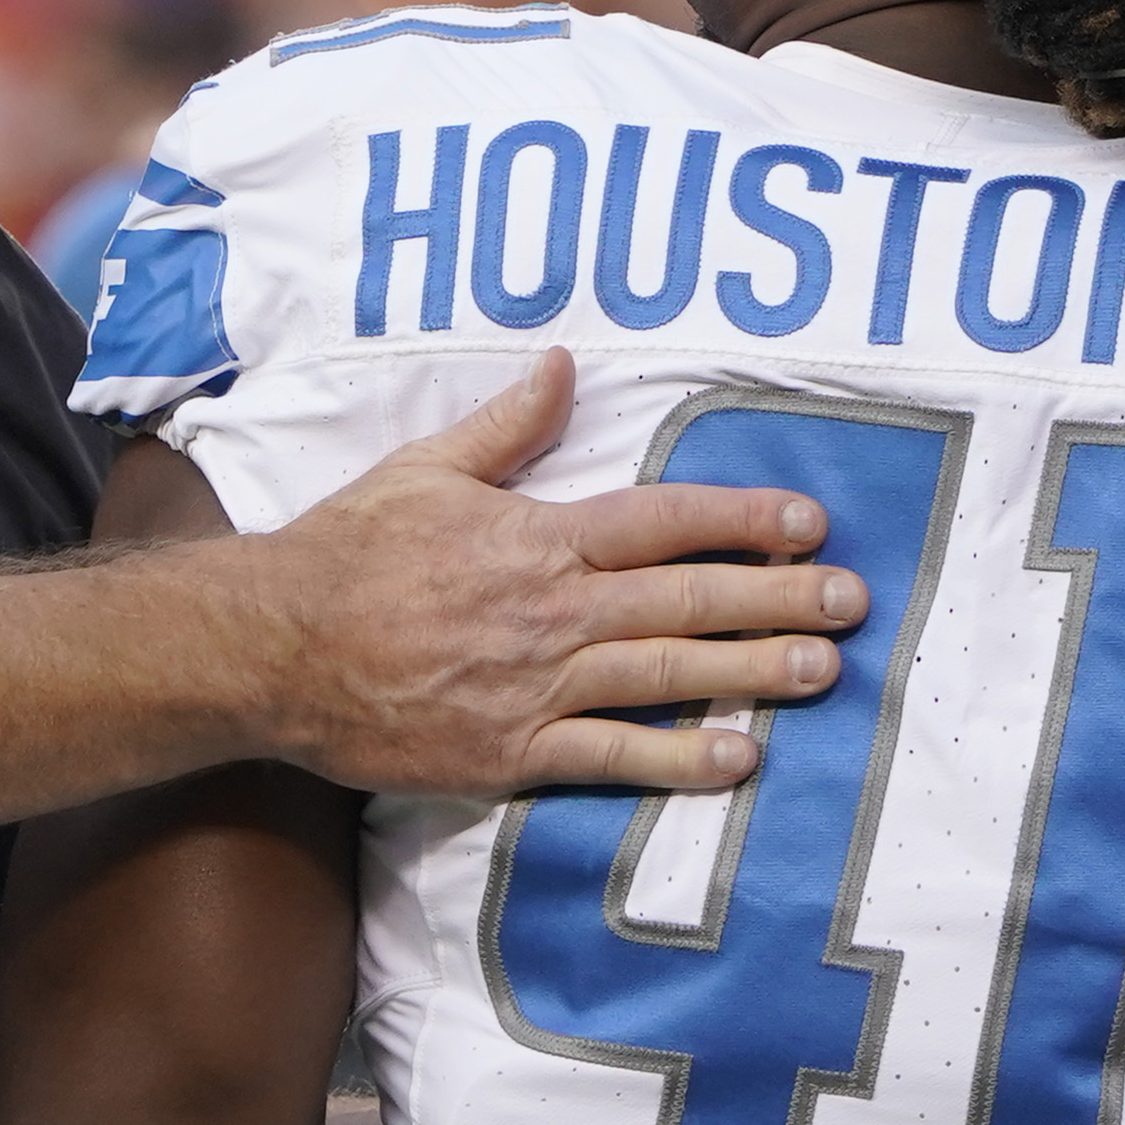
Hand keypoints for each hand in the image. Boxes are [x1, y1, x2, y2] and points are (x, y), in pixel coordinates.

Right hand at [233, 350, 861, 797]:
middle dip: (778, 597)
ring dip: (752, 672)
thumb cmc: (345, 553)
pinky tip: (738, 759)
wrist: (272, 648)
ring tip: (823, 672)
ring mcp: (533, 685)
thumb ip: (505, 426)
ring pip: (665, 674)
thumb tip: (562, 365)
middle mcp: (550, 609)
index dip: (741, 518)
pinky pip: (610, 758)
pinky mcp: (508, 752)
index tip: (808, 520)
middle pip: (685, 598)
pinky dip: (677, 759)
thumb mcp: (424, 471)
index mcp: (536, 536)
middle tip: (852, 601)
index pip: (662, 519)